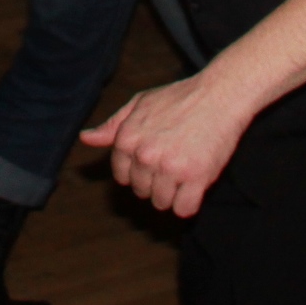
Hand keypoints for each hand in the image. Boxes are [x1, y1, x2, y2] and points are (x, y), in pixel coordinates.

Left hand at [79, 74, 249, 217]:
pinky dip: (189, 203)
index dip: (139, 170)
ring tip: (186, 169)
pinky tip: (195, 185)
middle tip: (175, 159)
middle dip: (156, 181)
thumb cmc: (179, 98)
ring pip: (162, 203)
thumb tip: (86, 138)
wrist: (219, 95)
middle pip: (142, 191)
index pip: (123, 177)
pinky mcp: (195, 177)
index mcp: (127, 139)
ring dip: (173, 193)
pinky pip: (184, 209)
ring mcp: (170, 168)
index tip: (156, 158)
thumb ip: (113, 125)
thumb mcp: (140, 104)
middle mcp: (145, 155)